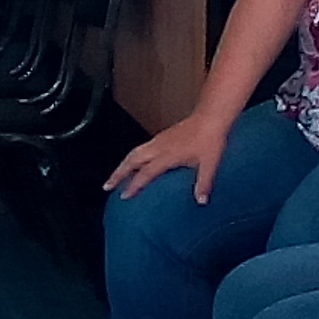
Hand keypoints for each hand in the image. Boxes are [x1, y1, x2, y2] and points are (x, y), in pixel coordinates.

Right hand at [104, 110, 228, 200]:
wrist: (211, 117)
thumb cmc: (210, 138)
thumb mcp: (210, 163)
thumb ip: (203, 183)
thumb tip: (201, 200)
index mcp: (167, 155)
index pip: (145, 173)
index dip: (133, 185)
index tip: (124, 196)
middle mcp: (159, 147)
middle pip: (131, 160)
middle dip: (117, 174)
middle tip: (107, 185)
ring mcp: (159, 140)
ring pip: (134, 153)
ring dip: (122, 165)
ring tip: (115, 176)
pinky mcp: (162, 136)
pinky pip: (141, 148)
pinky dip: (132, 157)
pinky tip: (135, 162)